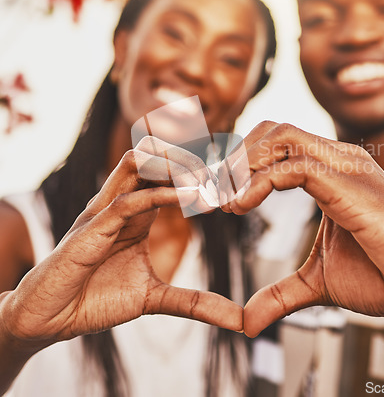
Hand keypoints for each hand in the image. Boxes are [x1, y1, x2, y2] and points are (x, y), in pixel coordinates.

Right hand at [0, 137, 241, 353]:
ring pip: (138, 164)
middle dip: (190, 159)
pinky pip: (128, 201)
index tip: (227, 182)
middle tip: (220, 175)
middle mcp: (121, 204)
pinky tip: (190, 197)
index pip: (166, 174)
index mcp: (136, 213)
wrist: (49, 321)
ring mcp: (105, 212)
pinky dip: (161, 195)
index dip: (197, 172)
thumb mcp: (155, 298)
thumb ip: (194, 301)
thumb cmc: (96, 300)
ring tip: (206, 179)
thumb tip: (237, 320)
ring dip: (176, 166)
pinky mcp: (91, 229)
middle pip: (154, 158)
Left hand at [218, 122, 383, 336]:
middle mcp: (338, 158)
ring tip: (222, 199)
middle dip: (234, 156)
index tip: (211, 191)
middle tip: (209, 191)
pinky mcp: (351, 185)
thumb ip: (281, 292)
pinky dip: (260, 182)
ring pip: (281, 136)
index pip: (276, 143)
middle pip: (273, 129)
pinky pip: (295, 167)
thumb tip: (248, 319)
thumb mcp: (319, 282)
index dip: (238, 162)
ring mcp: (346, 166)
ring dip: (242, 164)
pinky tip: (241, 206)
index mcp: (332, 170)